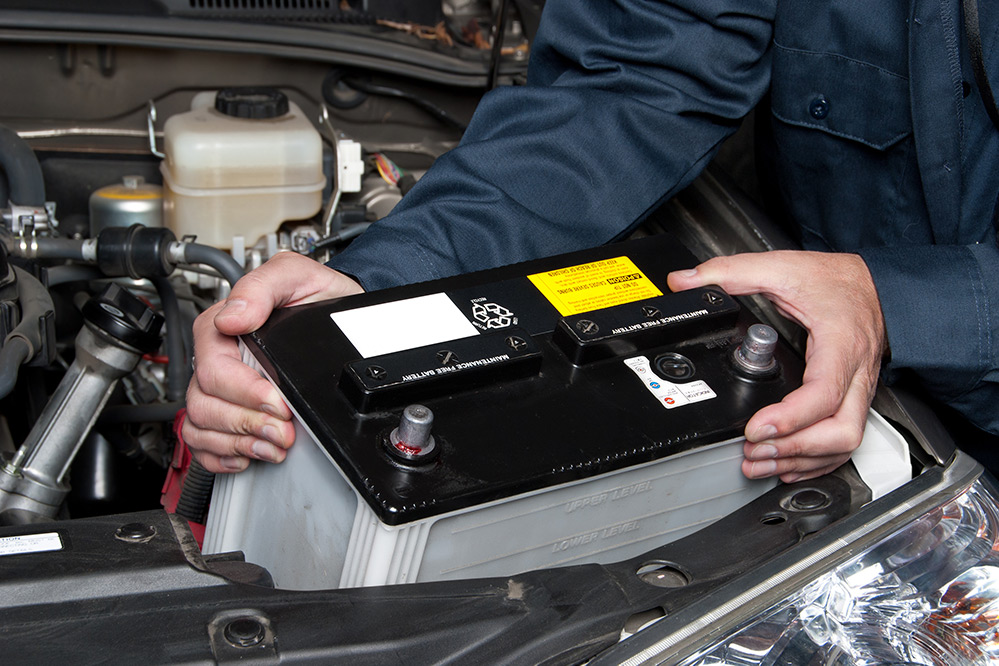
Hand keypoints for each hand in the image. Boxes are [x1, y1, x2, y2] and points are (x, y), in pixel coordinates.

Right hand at [183, 252, 363, 472]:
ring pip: (200, 426)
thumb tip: (234, 317)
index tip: (278, 402)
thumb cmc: (317, 295)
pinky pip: (204, 442)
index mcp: (222, 326)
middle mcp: (218, 359)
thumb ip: (263, 286)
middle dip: (246, 423)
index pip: (213, 370)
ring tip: (274, 444)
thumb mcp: (297, 275)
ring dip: (238, 443)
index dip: (245, 392)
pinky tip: (249, 452)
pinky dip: (223, 455)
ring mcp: (221, 387)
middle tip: (283, 430)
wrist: (340, 313)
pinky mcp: (231, 409)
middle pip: (204, 404)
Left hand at [667, 251, 885, 482]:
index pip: (823, 393)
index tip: (755, 427)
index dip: (790, 418)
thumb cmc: (838, 281)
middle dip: (795, 449)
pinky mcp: (856, 400)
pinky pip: (845, 441)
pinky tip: (787, 463)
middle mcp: (856, 374)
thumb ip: (731, 272)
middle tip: (753, 450)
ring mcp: (860, 390)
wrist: (879, 283)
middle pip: (841, 431)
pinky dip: (816, 459)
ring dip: (801, 460)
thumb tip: (685, 282)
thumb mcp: (782, 267)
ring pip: (845, 442)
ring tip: (759, 461)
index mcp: (840, 344)